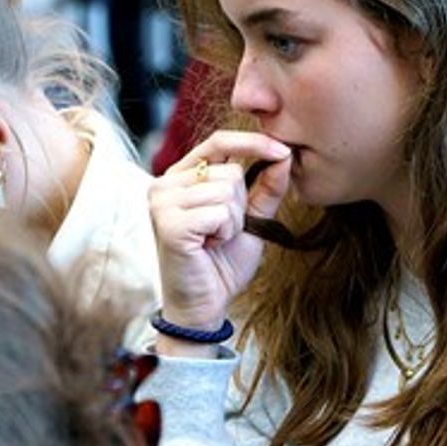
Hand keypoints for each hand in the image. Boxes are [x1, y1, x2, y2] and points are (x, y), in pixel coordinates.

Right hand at [149, 131, 291, 345]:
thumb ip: (266, 187)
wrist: (205, 305)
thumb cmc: (222, 263)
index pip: (218, 141)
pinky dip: (224, 232)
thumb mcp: (251, 219)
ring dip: (233, 222)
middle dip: (240, 205)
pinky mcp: (167, 222)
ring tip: (214, 240)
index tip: (284, 151)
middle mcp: (165, 183)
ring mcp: (162, 201)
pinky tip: (208, 247)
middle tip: (221, 232)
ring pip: (226, 190)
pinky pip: (219, 212)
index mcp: (181, 176)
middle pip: (230, 170)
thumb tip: (285, 155)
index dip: (253, 142)